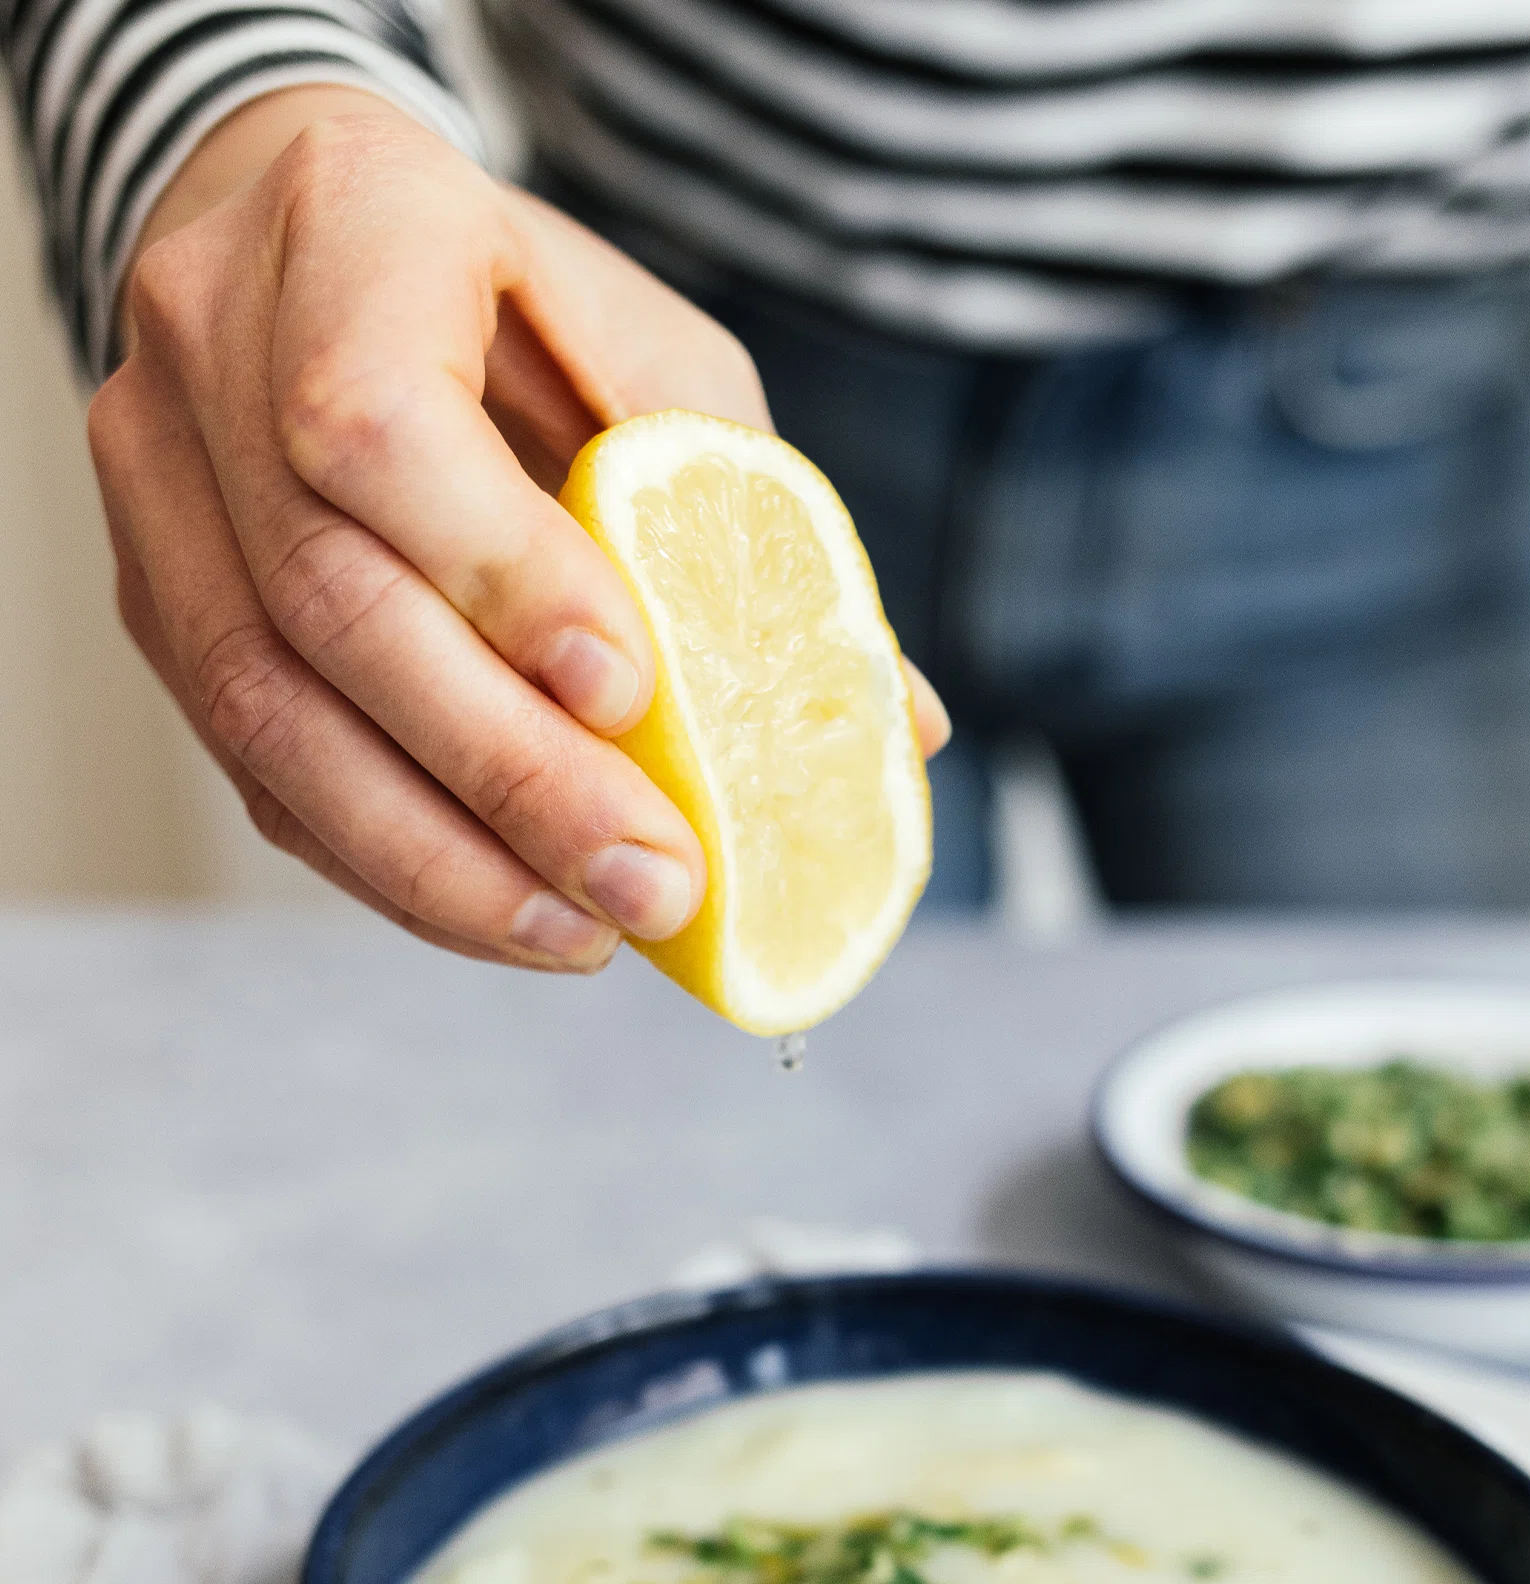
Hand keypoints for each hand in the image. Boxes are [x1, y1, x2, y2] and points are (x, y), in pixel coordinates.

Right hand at [92, 89, 949, 969]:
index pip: (374, 424)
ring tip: (587, 932)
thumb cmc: (518, 300)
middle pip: (327, 597)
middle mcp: (212, 342)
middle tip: (655, 881)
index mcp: (352, 224)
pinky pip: (248, 758)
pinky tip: (507, 913)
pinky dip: (386, 858)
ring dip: (438, 852)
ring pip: (263, 702)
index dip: (502, 575)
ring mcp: (157, 475)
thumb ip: (754, 519)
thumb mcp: (658, 362)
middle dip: (506, 769)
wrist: (313, 235)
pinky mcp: (150, 590)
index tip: (630, 694)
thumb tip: (897, 719)